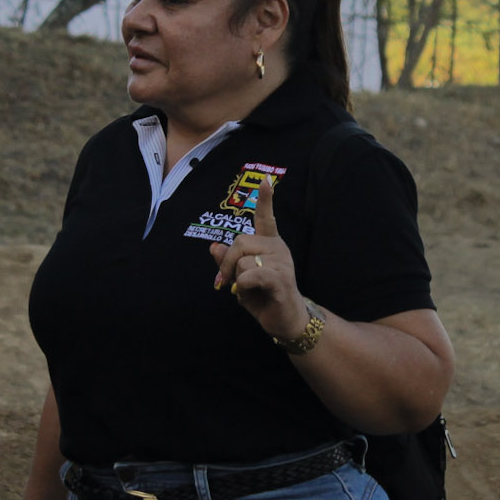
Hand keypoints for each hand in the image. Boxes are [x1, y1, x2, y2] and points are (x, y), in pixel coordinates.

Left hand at [211, 177, 306, 339]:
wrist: (286, 320)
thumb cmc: (263, 296)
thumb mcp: (240, 278)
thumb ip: (229, 262)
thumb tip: (214, 247)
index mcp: (269, 243)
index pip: (265, 217)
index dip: (265, 199)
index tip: (267, 179)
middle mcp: (277, 247)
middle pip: (240, 242)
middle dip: (228, 263)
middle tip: (228, 282)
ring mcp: (281, 262)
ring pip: (243, 262)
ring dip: (237, 279)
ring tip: (248, 290)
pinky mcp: (281, 278)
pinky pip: (251, 275)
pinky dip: (243, 286)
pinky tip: (250, 293)